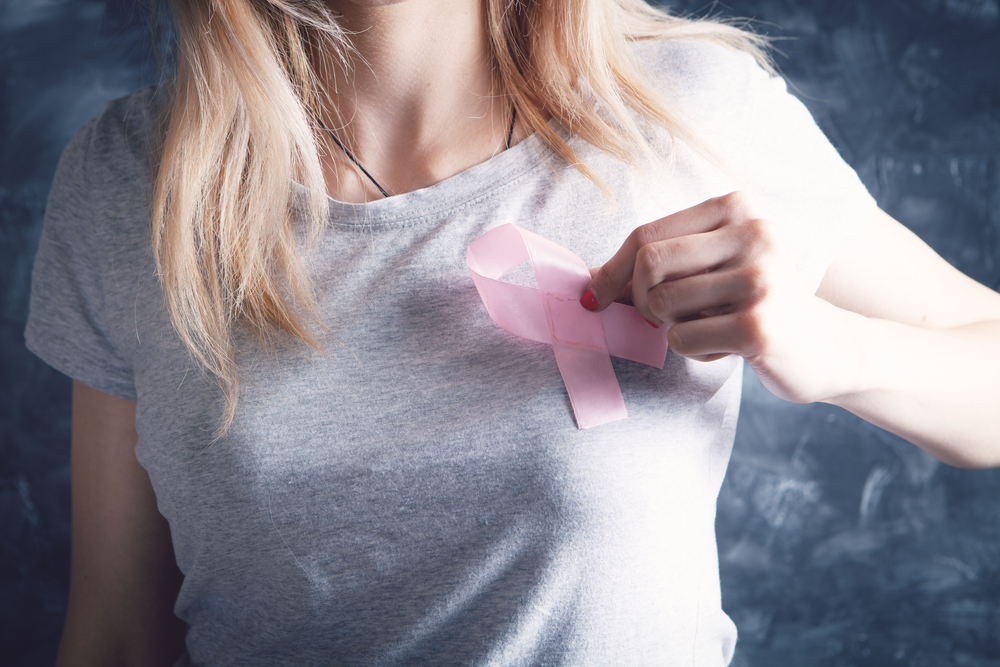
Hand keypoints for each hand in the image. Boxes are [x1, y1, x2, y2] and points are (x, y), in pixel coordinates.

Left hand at [581, 191, 856, 404]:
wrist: (827, 346)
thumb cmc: (753, 303)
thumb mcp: (711, 268)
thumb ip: (657, 265)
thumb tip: (588, 284)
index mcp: (737, 207)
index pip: (645, 235)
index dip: (611, 272)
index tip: (594, 298)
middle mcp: (754, 233)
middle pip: (648, 265)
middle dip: (642, 301)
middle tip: (665, 318)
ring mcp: (760, 279)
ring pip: (663, 305)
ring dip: (673, 328)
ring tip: (711, 327)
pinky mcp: (758, 325)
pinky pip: (683, 339)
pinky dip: (694, 350)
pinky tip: (728, 347)